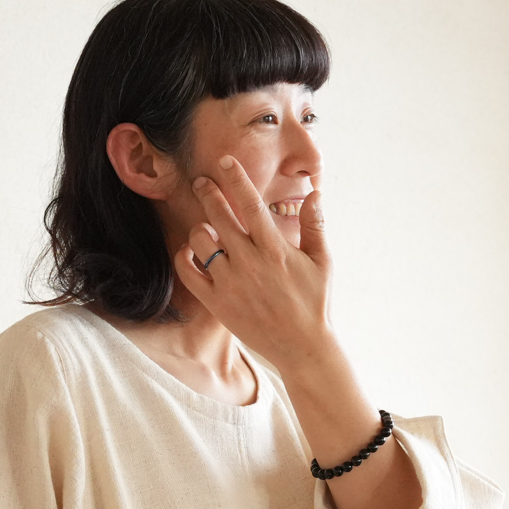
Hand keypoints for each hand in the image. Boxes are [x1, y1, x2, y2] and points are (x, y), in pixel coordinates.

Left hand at [172, 156, 333, 369]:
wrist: (302, 347)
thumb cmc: (315, 303)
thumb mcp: (323, 262)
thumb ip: (316, 225)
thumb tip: (315, 192)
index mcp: (275, 249)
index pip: (250, 204)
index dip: (236, 178)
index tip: (226, 161)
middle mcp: (249, 263)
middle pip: (218, 216)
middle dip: (207, 192)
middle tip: (201, 182)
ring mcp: (230, 284)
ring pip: (200, 241)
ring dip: (200, 228)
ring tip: (206, 227)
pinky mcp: (217, 304)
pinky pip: (188, 273)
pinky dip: (185, 257)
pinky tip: (192, 252)